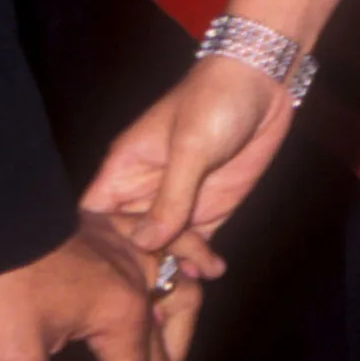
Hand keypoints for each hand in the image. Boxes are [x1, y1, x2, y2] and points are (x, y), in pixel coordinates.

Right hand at [83, 53, 296, 263]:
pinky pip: (196, 243)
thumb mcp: (190, 147)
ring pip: (163, 247)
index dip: (100, 242)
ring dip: (176, 265)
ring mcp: (179, 200)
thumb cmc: (214, 101)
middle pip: (129, 239)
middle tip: (165, 278)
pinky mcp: (209, 207)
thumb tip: (144, 243)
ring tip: (197, 274)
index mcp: (126, 167)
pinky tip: (211, 271)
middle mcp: (147, 189)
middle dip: (142, 264)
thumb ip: (169, 196)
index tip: (114, 270)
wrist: (262, 82)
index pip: (97, 213)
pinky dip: (200, 259)